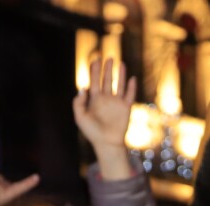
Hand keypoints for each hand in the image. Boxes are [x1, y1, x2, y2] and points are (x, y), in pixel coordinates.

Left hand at [74, 58, 137, 180]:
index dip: (94, 70)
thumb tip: (82, 88)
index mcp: (94, 99)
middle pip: (106, 79)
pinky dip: (131, 87)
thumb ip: (78, 103)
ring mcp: (116, 102)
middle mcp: (106, 98)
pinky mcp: (126, 108)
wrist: (106, 143)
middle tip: (107, 57)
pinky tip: (132, 78)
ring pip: (119, 84)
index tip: (95, 59)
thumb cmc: (92, 132)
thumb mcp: (80, 118)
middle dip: (106, 68)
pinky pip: (130, 95)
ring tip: (120, 63)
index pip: (94, 81)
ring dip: (120, 74)